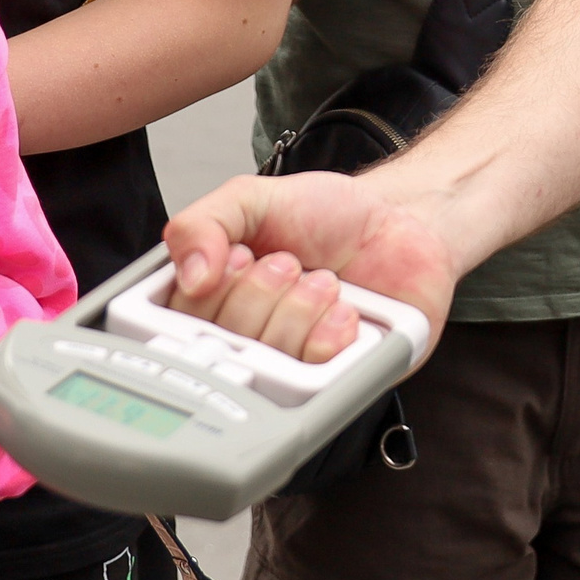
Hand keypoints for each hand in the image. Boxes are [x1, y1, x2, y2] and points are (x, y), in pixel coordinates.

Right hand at [166, 171, 458, 364]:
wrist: (403, 221)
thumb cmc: (330, 215)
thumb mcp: (253, 198)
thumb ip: (203, 222)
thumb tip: (187, 274)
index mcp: (216, 303)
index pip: (177, 326)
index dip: (210, 292)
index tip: (240, 257)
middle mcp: (248, 342)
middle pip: (222, 347)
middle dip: (262, 290)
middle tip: (289, 263)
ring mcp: (293, 367)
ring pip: (269, 362)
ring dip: (300, 307)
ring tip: (322, 281)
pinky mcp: (339, 381)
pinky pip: (319, 378)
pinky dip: (332, 334)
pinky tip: (345, 311)